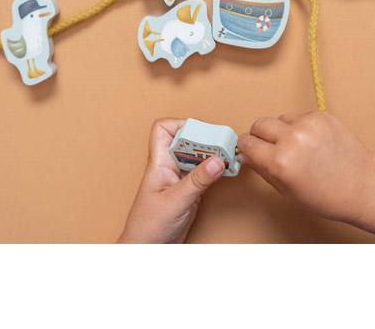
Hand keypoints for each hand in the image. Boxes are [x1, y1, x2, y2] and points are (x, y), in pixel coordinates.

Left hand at [118, 118, 224, 242]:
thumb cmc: (148, 226)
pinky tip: (225, 171)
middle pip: (186, 140)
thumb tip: (217, 160)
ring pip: (197, 155)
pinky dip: (215, 169)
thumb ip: (197, 180)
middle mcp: (169, 166)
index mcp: (158, 163)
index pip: (163, 129)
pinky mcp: (189, 190)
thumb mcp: (175, 201)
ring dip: (212, 154)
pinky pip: (204, 172)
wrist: (146, 250)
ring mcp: (179, 178)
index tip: (201, 133)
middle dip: (204, 139)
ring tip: (228, 156)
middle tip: (222, 144)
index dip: (180, 124)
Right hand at [237, 112, 374, 223]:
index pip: (247, 142)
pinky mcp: (321, 115)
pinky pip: (298, 116)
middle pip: (259, 124)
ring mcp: (308, 125)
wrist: (363, 185)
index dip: (246, 147)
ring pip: (279, 118)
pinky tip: (311, 142)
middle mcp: (292, 139)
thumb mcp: (286, 190)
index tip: (249, 149)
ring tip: (296, 146)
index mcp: (279, 162)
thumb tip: (246, 154)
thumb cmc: (327, 196)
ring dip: (281, 130)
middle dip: (260, 135)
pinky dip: (299, 126)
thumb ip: (262, 169)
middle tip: (270, 146)